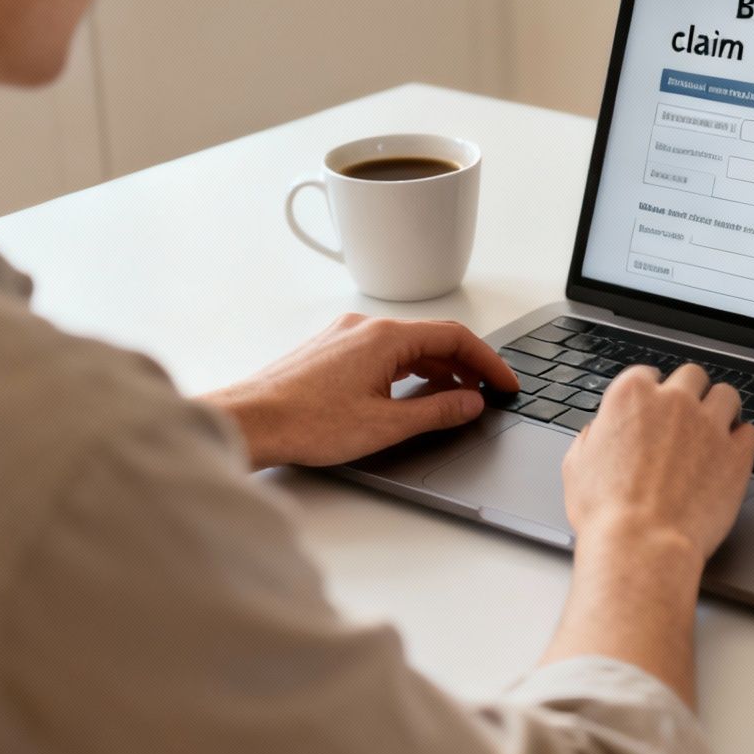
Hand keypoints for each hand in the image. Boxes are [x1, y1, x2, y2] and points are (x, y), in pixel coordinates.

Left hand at [201, 314, 518, 469]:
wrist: (249, 422)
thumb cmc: (305, 423)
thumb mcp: (385, 425)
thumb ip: (437, 412)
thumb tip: (470, 402)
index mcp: (385, 337)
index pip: (455, 337)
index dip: (488, 362)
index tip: (505, 384)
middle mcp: (365, 327)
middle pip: (432, 339)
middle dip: (465, 366)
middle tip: (486, 394)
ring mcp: (344, 336)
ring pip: (406, 347)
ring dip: (436, 370)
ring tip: (454, 399)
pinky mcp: (329, 351)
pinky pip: (382, 353)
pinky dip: (407, 370)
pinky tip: (410, 394)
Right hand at [561, 364, 753, 565]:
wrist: (642, 544)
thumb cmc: (607, 512)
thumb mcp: (577, 466)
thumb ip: (591, 437)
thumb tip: (597, 433)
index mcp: (632, 396)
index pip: (648, 373)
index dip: (652, 392)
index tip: (654, 406)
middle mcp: (674, 401)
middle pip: (692, 376)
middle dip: (690, 393)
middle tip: (686, 417)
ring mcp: (709, 425)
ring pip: (727, 395)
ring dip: (721, 409)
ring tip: (715, 430)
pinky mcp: (737, 453)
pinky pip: (751, 432)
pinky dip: (743, 441)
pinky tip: (733, 454)